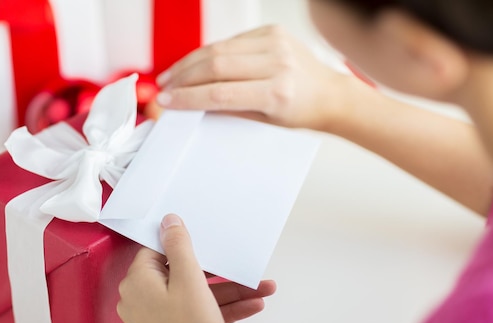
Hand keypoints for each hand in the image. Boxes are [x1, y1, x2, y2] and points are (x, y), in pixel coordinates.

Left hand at [117, 214, 275, 322]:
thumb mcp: (190, 281)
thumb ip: (180, 247)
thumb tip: (168, 221)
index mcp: (138, 282)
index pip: (158, 250)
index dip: (183, 243)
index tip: (204, 237)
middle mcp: (143, 299)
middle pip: (182, 272)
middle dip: (219, 271)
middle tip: (238, 263)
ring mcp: (158, 318)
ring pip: (196, 294)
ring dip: (229, 290)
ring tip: (260, 287)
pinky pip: (199, 311)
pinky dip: (223, 308)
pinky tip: (252, 304)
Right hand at [155, 25, 352, 131]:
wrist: (329, 94)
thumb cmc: (300, 113)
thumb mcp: (265, 122)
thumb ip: (228, 110)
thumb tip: (190, 104)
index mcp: (278, 93)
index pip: (221, 94)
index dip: (188, 98)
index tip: (166, 102)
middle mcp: (277, 63)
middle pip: (215, 66)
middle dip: (182, 78)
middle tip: (163, 89)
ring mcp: (275, 42)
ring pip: (218, 49)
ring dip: (189, 63)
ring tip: (170, 77)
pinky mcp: (271, 31)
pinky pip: (230, 42)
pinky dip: (208, 53)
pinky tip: (193, 65)